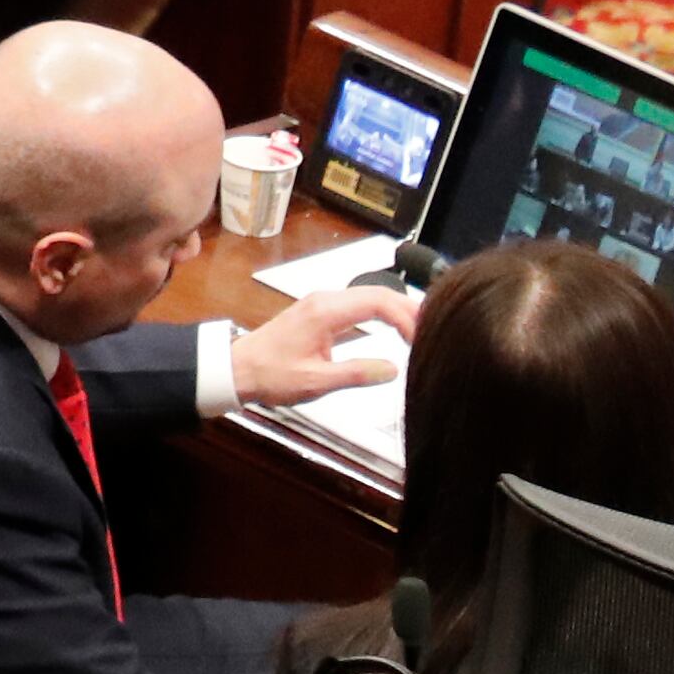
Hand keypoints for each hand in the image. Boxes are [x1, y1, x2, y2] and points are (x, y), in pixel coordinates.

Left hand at [230, 284, 425, 406]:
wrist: (238, 368)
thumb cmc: (271, 375)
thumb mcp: (316, 381)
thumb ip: (356, 374)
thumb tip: (393, 369)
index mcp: (325, 312)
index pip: (378, 302)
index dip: (406, 317)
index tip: (422, 339)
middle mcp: (325, 299)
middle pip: (378, 292)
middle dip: (410, 308)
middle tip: (435, 329)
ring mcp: (322, 303)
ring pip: (370, 295)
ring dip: (398, 308)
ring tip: (422, 327)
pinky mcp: (321, 311)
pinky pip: (359, 303)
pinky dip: (382, 311)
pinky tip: (395, 326)